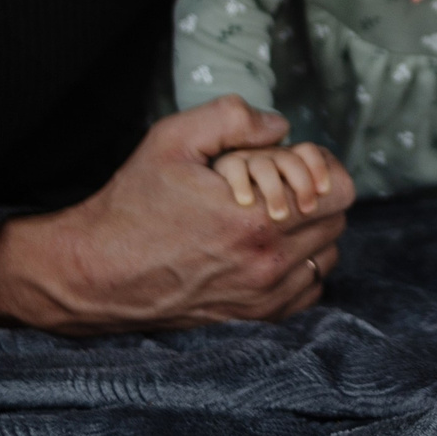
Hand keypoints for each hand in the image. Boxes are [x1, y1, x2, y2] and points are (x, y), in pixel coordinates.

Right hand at [0, 97, 353, 333]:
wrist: (96, 272)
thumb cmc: (133, 204)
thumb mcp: (171, 140)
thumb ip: (232, 118)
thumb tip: (281, 127)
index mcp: (256, 218)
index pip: (340, 191)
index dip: (324, 167)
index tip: (296, 161)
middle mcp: (267, 263)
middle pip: (337, 220)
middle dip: (317, 195)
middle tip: (280, 185)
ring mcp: (263, 296)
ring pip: (328, 255)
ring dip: (312, 231)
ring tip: (272, 216)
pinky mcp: (254, 317)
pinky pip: (310, 290)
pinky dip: (301, 267)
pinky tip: (268, 248)